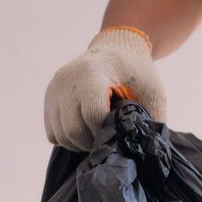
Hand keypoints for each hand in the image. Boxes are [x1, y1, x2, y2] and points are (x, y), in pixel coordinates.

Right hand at [43, 25, 166, 152]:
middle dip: (92, 142)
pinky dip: (68, 138)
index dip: (107, 132)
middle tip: (108, 137)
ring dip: (80, 143)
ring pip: (61, 136)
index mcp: (91, 73)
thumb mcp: (153, 92)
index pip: (92, 116)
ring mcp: (54, 89)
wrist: (117, 50)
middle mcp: (66, 79)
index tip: (118, 129)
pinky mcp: (48, 98)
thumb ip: (149, 121)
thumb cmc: (137, 73)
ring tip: (97, 133)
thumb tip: (142, 151)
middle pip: (73, 130)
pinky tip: (85, 129)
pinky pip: (52, 134)